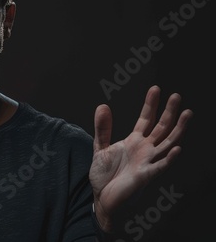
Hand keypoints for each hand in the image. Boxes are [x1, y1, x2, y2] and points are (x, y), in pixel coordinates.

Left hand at [89, 85, 192, 231]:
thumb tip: (103, 105)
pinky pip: (160, 166)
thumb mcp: (99, 147)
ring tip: (187, 113)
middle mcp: (144, 149)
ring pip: (168, 143)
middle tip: (176, 96)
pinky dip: (169, 158)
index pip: (145, 119)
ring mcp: (147, 162)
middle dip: (169, 112)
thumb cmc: (104, 174)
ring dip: (178, 129)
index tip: (156, 89)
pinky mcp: (146, 176)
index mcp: (134, 141)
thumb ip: (102, 128)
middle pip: (161, 127)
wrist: (101, 197)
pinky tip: (176, 148)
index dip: (151, 105)